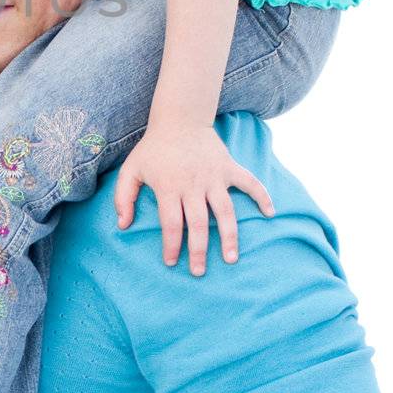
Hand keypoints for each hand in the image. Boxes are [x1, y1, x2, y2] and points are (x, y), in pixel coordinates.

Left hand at [115, 124, 273, 274]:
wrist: (179, 120)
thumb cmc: (153, 149)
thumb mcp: (131, 170)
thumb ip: (123, 197)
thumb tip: (123, 225)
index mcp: (169, 186)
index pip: (172, 223)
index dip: (171, 245)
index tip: (171, 262)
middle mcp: (193, 184)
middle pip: (199, 223)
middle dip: (199, 250)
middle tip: (199, 272)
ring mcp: (214, 176)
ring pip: (225, 210)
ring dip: (230, 235)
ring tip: (232, 258)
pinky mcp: (229, 168)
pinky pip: (250, 183)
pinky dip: (262, 196)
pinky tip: (270, 213)